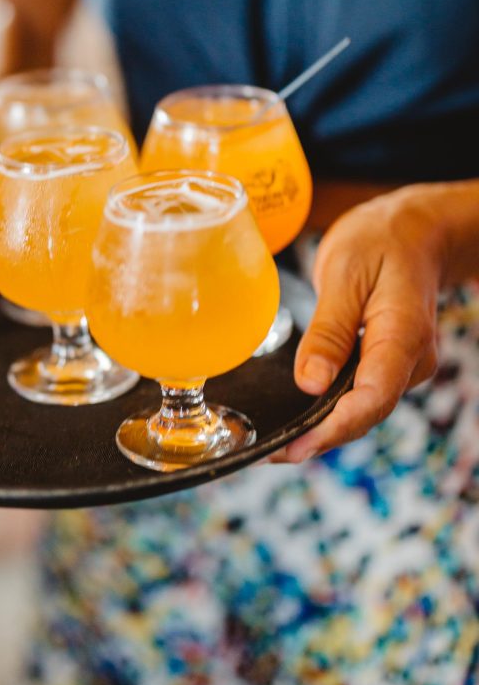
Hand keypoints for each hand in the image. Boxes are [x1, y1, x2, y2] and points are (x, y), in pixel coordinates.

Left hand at [274, 186, 444, 462]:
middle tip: (268, 452)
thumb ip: (328, 331)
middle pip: (365, 413)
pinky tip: (298, 415)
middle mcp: (411, 361)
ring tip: (275, 442)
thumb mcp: (343, 273)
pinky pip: (360, 394)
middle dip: (319, 437)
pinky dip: (330, 407)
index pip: (371, 399)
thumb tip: (309, 384)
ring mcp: (403, 366)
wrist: (416, 232)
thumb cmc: (380, 241)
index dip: (331, 430)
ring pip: (363, 408)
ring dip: (323, 427)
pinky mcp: (389, 364)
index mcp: (403, 336)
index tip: (293, 448)